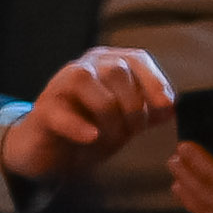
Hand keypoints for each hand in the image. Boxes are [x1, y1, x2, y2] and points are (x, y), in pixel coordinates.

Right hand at [0, 46, 178, 181]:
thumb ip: (149, 110)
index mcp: (107, 65)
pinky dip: (80, 127)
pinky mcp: (42, 111)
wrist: (51, 154)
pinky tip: (91, 137)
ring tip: (109, 138)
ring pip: (88, 84)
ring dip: (108, 117)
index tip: (165, 107)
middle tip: (133, 132)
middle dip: (133, 106)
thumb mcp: (127, 120)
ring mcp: (59, 87)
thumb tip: (170, 106)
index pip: (136, 59)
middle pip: (116, 71)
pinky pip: (62, 113)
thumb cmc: (92, 131)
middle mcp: (83, 68)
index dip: (154, 82)